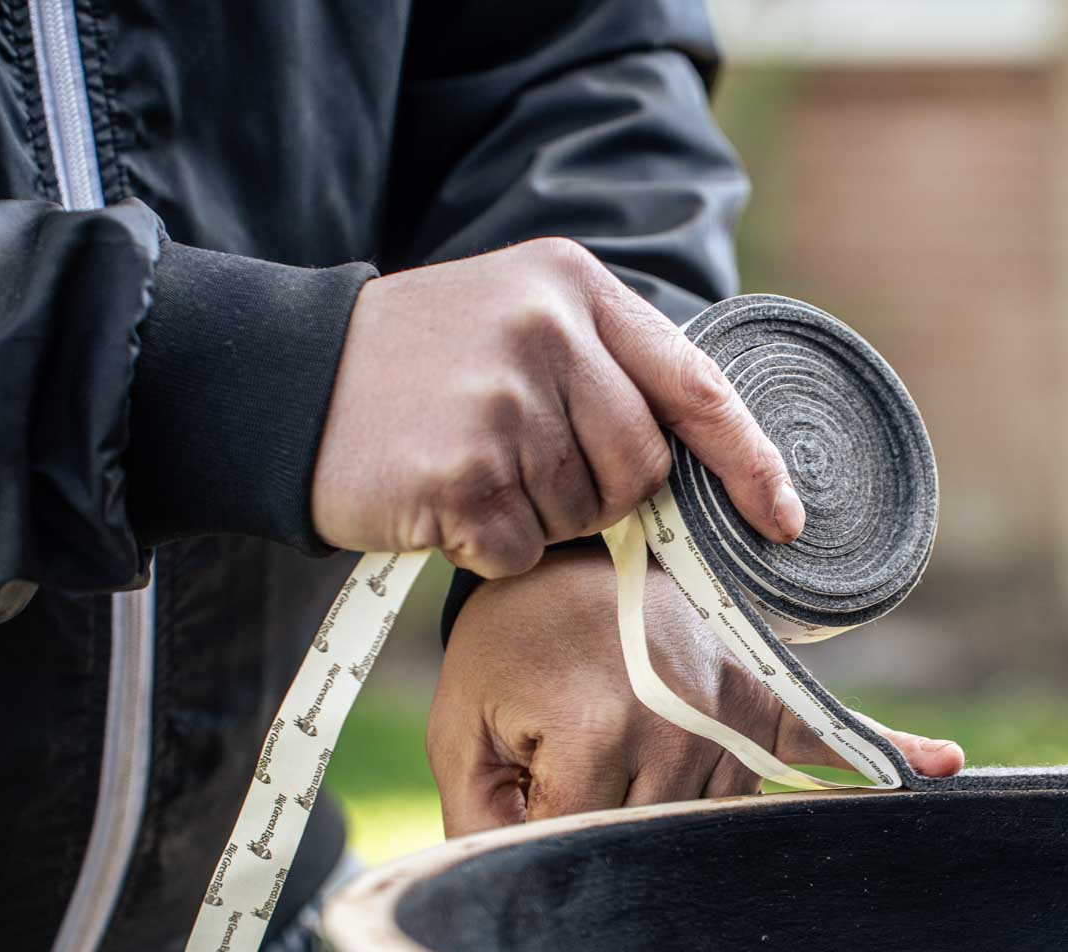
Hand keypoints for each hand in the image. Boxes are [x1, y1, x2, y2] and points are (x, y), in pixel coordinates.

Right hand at [312, 238, 805, 576]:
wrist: (283, 381)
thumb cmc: (422, 368)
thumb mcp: (521, 320)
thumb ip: (609, 372)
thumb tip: (707, 470)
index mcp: (575, 286)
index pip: (697, 384)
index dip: (749, 462)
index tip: (784, 518)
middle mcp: (547, 331)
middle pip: (643, 467)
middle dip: (603, 494)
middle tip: (526, 467)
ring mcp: (503, 401)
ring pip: (585, 515)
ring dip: (537, 517)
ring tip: (471, 467)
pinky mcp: (461, 472)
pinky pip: (523, 548)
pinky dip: (490, 547)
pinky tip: (443, 501)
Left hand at [428, 545, 964, 833]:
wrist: (569, 547)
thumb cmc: (512, 639)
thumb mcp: (464, 722)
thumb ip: (477, 815)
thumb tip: (497, 890)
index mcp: (601, 739)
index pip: (573, 849)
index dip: (532, 848)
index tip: (516, 829)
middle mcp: (682, 735)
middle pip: (647, 846)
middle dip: (602, 839)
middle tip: (570, 799)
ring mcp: (731, 720)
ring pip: (711, 825)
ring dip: (677, 827)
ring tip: (647, 771)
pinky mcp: (764, 699)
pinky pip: (826, 737)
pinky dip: (885, 754)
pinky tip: (946, 766)